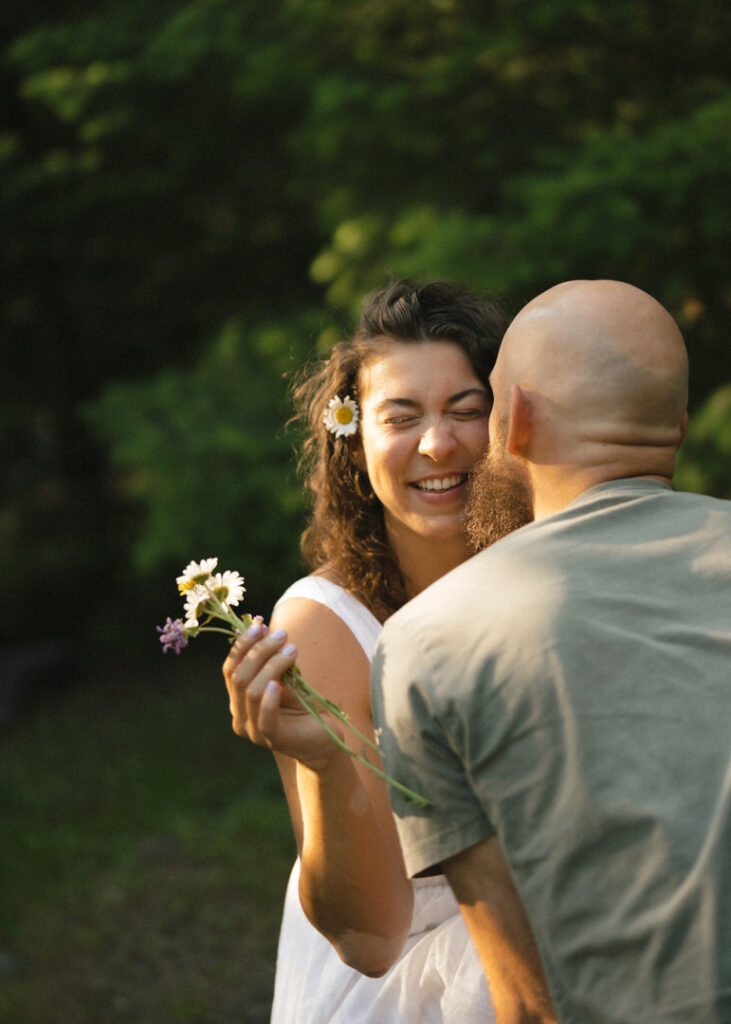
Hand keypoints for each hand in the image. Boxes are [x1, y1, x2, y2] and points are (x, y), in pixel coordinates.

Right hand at [222, 623, 342, 769]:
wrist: (324, 740)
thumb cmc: (304, 708)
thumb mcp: (287, 680)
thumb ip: (272, 661)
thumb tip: (262, 628)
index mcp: (239, 701)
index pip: (230, 669)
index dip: (242, 646)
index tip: (260, 626)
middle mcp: (240, 717)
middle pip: (239, 678)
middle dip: (259, 651)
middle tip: (282, 635)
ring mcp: (254, 731)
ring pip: (252, 692)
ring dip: (272, 666)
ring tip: (292, 650)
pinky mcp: (273, 739)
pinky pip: (265, 718)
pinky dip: (270, 699)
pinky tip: (279, 684)